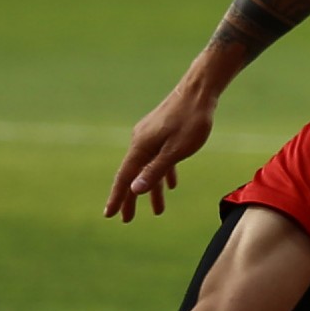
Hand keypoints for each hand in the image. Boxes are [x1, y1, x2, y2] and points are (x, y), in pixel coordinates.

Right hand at [104, 85, 216, 221]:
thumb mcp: (176, 150)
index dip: (118, 197)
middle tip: (127, 220)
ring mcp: (151, 136)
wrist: (199, 90)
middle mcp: (141, 141)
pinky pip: (160, 157)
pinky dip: (164, 173)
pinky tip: (171, 185)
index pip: (125, 178)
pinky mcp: (162, 131)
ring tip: (157, 210)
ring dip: (152, 189)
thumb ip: (156, 170)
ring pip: (148, 168)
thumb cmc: (191, 121)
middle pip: (133, 175)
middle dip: (131, 198)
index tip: (110, 215)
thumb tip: (135, 189)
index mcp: (141, 147)